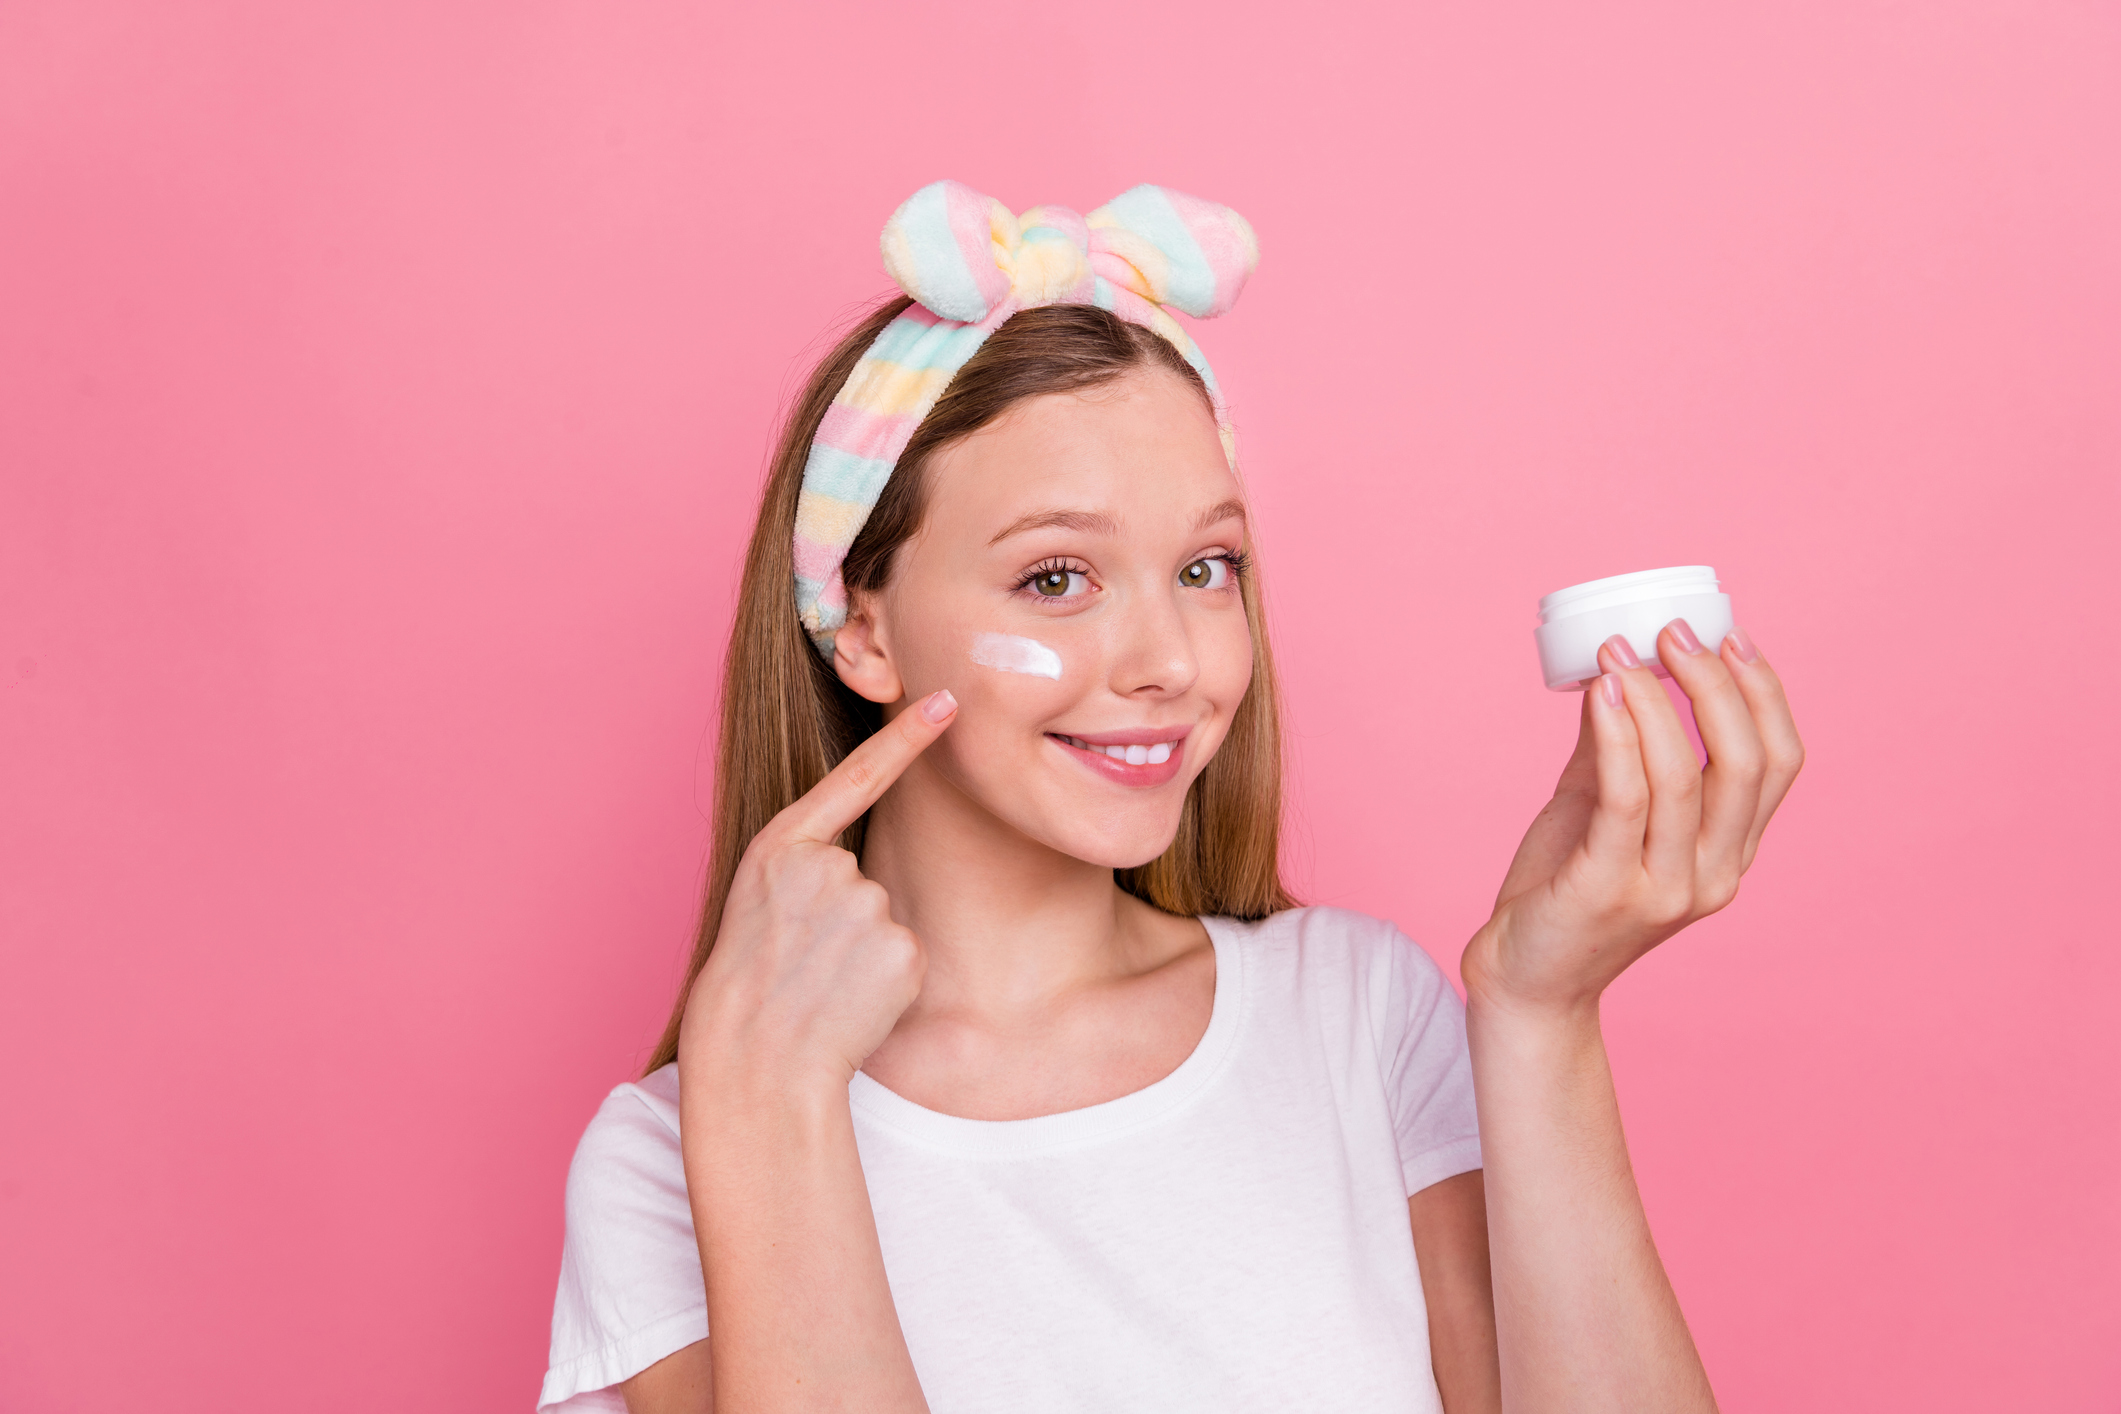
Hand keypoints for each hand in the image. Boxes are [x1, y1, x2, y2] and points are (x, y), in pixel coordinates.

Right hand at [679, 689, 958, 1092]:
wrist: (755, 1059)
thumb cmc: (754, 987)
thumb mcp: (762, 903)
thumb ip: (810, 869)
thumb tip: (862, 878)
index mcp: (782, 846)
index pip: (857, 777)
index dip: (907, 736)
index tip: (948, 699)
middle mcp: (826, 865)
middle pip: (867, 876)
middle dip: (847, 918)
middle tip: (803, 963)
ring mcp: (867, 903)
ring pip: (888, 917)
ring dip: (865, 951)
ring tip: (822, 985)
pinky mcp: (901, 946)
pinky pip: (907, 952)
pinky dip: (887, 980)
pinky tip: (851, 1002)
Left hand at [1461, 624, 1802, 1016]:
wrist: (1525, 980)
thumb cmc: (1563, 892)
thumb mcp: (1600, 808)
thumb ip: (1618, 748)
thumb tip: (1620, 667)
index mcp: (1730, 853)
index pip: (1780, 762)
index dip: (1764, 692)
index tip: (1729, 635)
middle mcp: (1715, 874)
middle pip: (1748, 761)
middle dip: (1716, 683)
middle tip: (1670, 631)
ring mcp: (1667, 888)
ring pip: (1684, 773)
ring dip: (1653, 697)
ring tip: (1620, 651)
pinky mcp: (1609, 890)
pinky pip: (1626, 797)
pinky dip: (1616, 733)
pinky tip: (1598, 693)